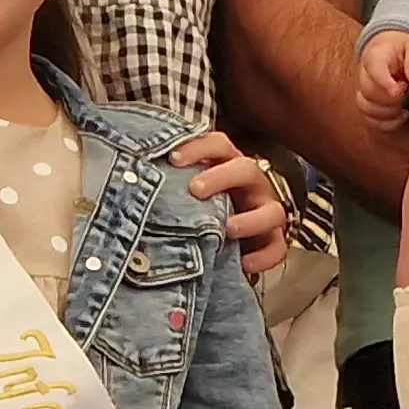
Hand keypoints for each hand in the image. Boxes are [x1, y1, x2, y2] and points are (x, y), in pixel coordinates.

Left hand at [167, 131, 288, 279]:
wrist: (228, 236)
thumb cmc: (201, 206)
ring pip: (272, 211)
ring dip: (251, 219)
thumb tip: (131, 181)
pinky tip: (243, 264)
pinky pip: (277, 249)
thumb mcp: (189, 190)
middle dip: (222, 177)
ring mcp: (266, 212)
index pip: (220, 145)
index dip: (200, 147)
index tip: (173, 159)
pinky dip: (263, 257)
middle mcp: (252, 185)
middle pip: (247, 169)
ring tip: (228, 228)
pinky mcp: (273, 241)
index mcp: (229, 165)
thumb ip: (172, 182)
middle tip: (195, 189)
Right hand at [358, 31, 408, 130]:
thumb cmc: (407, 50)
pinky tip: (402, 115)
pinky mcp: (369, 106)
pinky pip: (370, 120)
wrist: (396, 51)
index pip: (373, 69)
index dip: (385, 83)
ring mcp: (364, 91)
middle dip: (392, 97)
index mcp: (376, 56)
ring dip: (388, 111)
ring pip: (366, 107)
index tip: (401, 89)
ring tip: (406, 104)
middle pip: (369, 92)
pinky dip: (387, 122)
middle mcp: (365, 74)